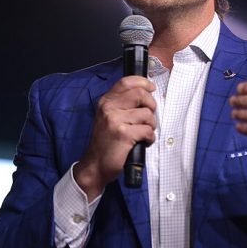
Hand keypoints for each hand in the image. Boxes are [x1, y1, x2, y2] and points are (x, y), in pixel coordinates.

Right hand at [74, 76, 155, 199]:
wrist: (95, 165)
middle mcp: (109, 108)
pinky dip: (150, 138)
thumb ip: (122, 104)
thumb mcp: (108, 117)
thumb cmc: (106, 142)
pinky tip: (143, 142)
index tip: (151, 88)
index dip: (143, 82)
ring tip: (143, 133)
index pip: (126, 82)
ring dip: (151, 125)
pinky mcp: (123, 134)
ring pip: (147, 114)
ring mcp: (115, 120)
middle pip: (141, 94)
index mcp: (106, 101)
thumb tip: (145, 93)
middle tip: (148, 117)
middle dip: (151, 105)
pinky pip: (147, 130)